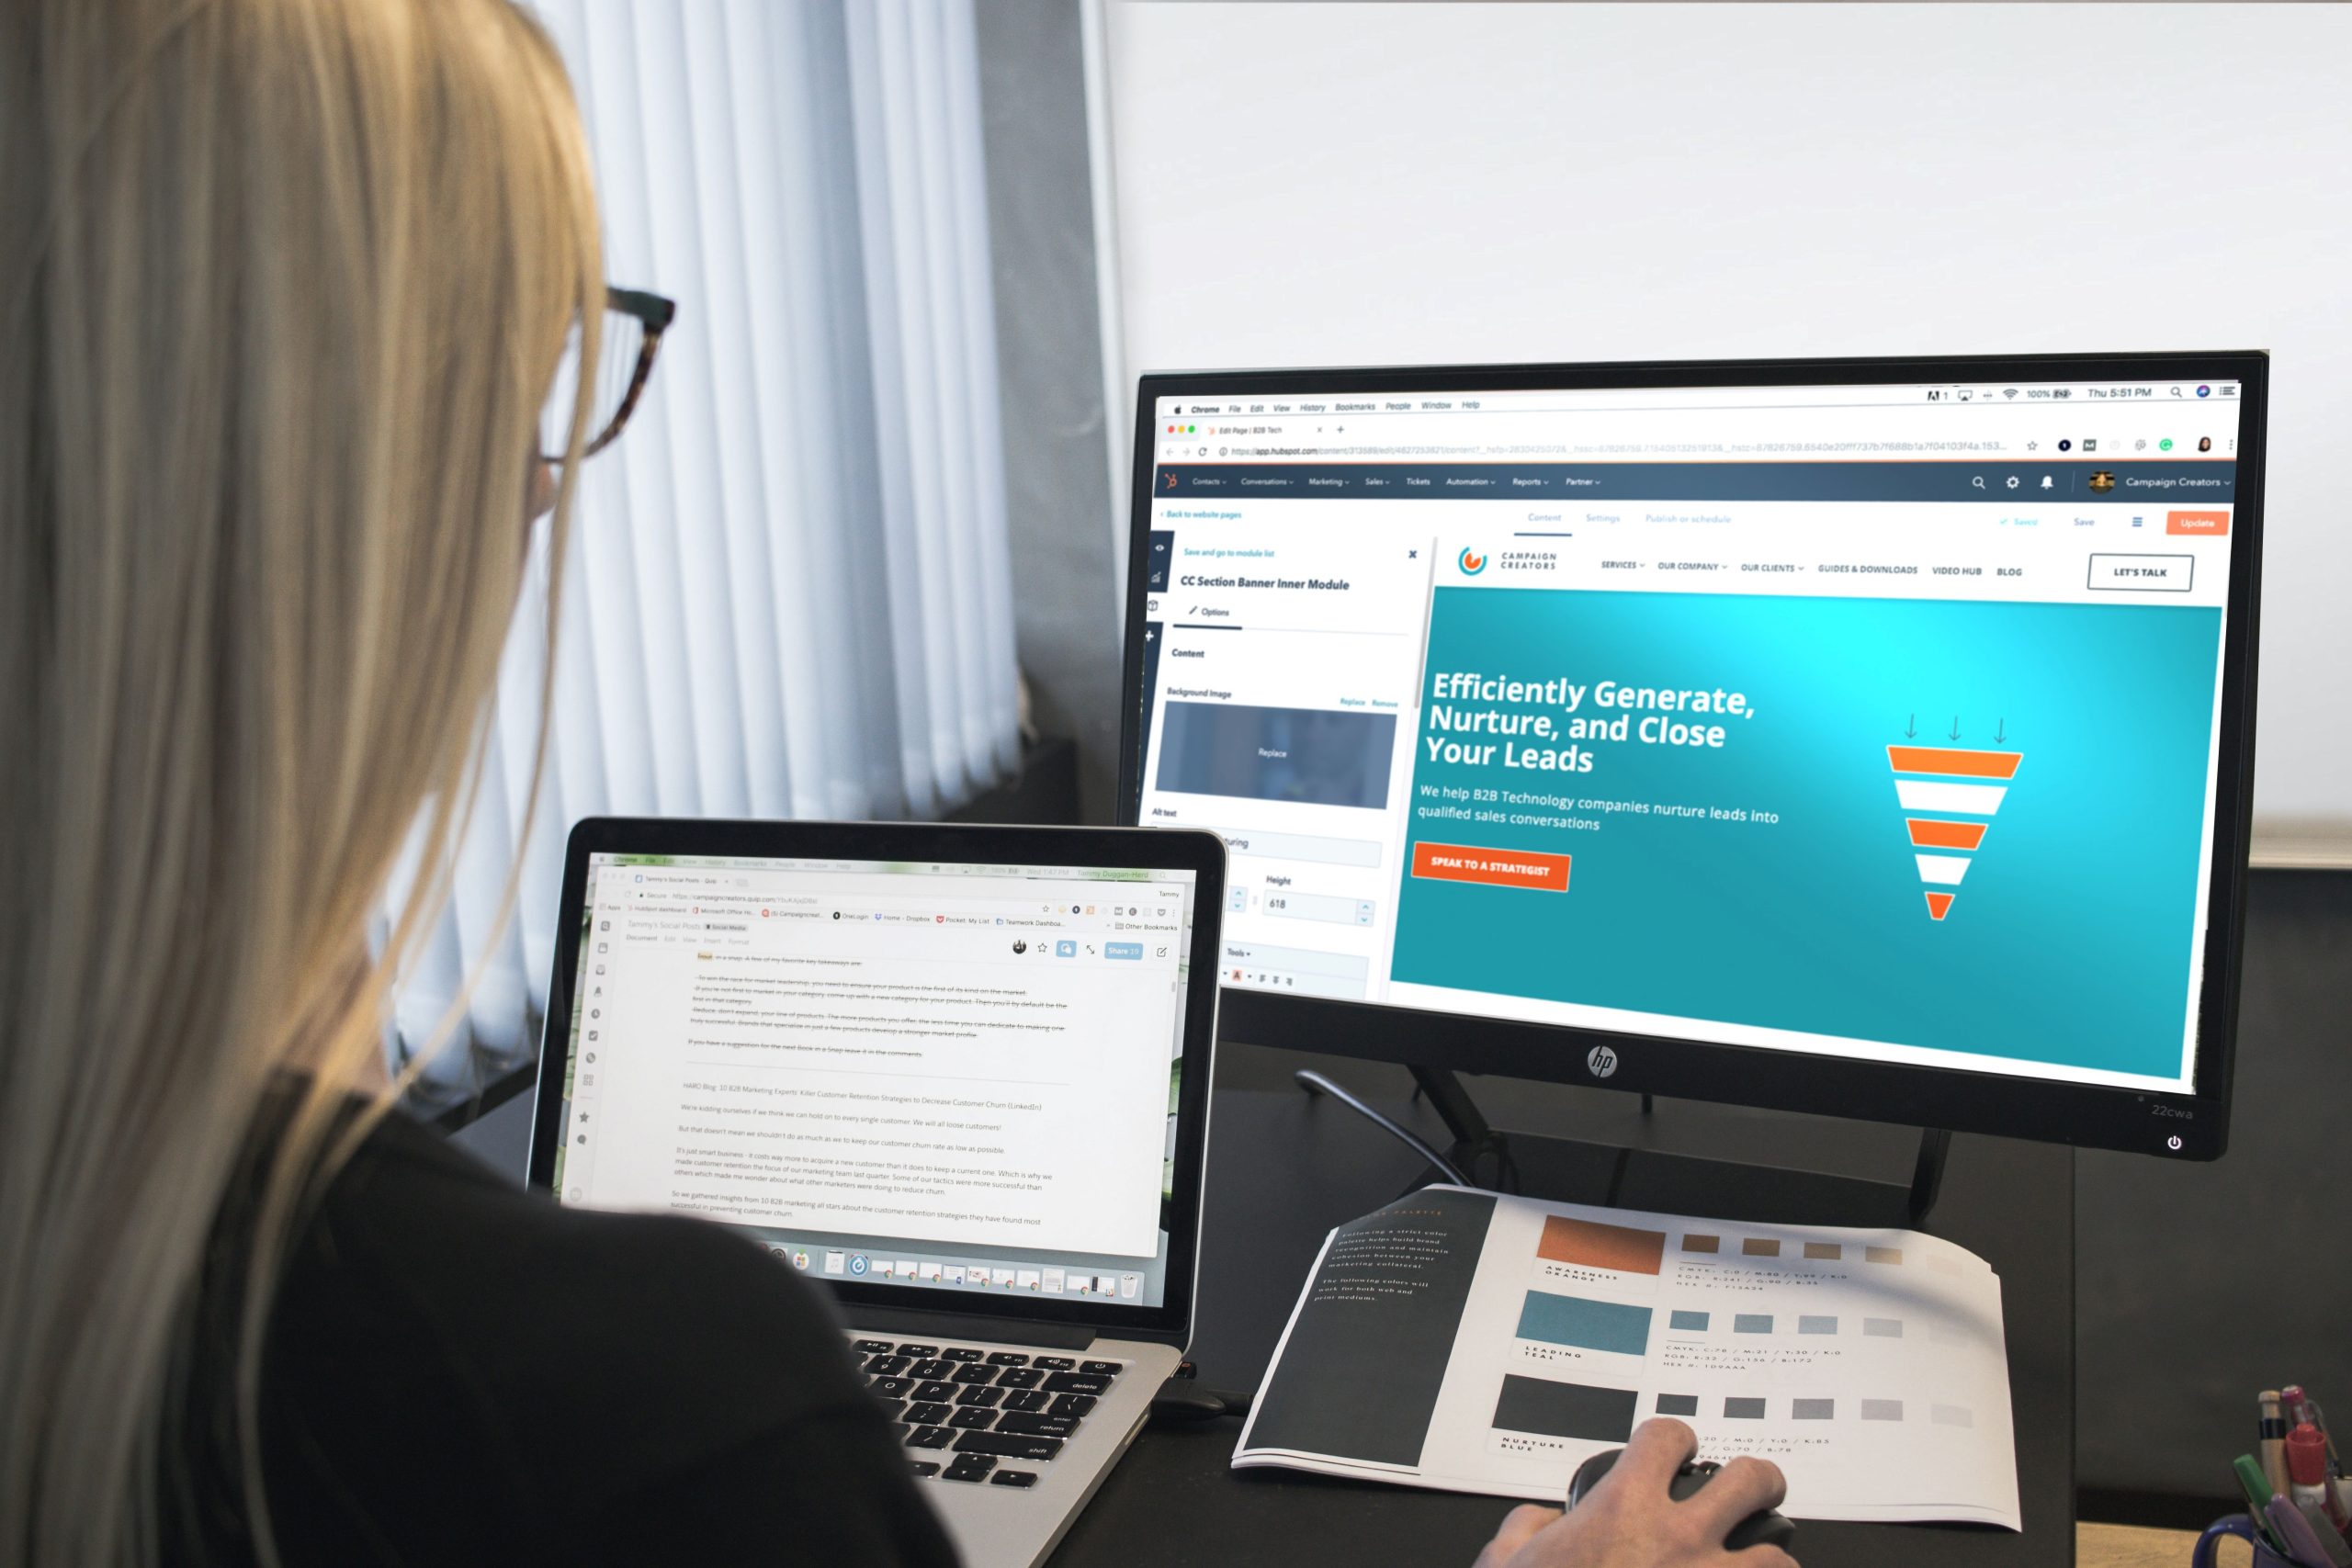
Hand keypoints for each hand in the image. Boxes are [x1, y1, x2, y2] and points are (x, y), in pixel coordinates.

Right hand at [1472, 1419, 1796, 1567]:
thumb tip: (1543, 1520)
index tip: (1674, 1449)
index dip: (1674, 1438)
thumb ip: (1526, 1527)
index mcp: (1624, 1508)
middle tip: (1752, 1491)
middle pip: (1752, 1481)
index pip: (1669, 1437)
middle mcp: (1679, 1539)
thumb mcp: (1502, 1561)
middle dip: (1759, 1481)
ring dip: (1769, 1556)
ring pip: (1776, 1555)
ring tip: (1759, 1560)